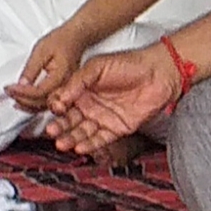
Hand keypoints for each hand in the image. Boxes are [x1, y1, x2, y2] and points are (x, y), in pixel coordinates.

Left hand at [4, 24, 89, 112]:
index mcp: (61, 76)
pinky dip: (33, 105)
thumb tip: (21, 84)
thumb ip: (31, 69)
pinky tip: (23, 101)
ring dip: (26, 105)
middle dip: (22, 99)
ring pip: (44, 107)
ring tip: (13, 96)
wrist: (75, 38)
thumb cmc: (61, 41)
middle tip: (9, 91)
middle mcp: (66, 87)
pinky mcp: (62, 92)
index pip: (39, 92)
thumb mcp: (41, 50)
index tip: (9, 88)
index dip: (22, 92)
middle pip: (41, 103)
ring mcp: (65, 91)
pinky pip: (47, 103)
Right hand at [45, 43, 179, 157]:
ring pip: (82, 132)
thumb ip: (78, 80)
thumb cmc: (130, 64)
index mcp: (83, 88)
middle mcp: (91, 104)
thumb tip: (60, 96)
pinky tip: (79, 147)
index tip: (54, 109)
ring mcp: (103, 117)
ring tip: (61, 143)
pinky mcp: (117, 128)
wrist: (159, 73)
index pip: (63, 101)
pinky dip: (89, 145)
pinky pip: (100, 139)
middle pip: (70, 119)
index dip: (56, 107)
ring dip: (71, 138)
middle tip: (51, 131)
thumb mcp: (97, 66)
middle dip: (59, 126)